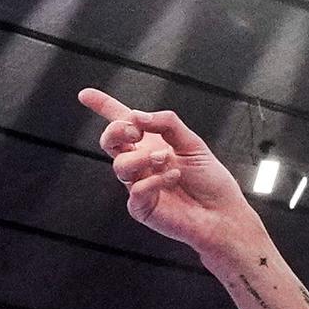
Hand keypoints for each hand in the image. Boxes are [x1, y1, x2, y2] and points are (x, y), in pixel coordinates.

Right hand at [77, 89, 254, 258]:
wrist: (222, 213)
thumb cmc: (209, 179)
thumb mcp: (192, 143)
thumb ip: (167, 124)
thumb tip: (137, 116)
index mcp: (151, 143)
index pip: (122, 122)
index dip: (102, 106)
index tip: (85, 94)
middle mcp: (141, 163)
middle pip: (110, 141)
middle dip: (117, 130)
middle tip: (137, 132)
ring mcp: (138, 185)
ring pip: (120, 166)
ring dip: (142, 158)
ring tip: (166, 161)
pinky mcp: (141, 207)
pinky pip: (135, 190)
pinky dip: (154, 181)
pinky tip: (173, 179)